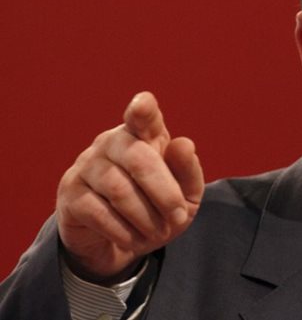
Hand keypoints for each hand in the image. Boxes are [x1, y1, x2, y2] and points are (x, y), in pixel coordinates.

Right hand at [56, 91, 203, 283]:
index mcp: (144, 134)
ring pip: (119, 189)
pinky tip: (134, 239)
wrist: (122, 240)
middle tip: (178, 217)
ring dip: (146, 217)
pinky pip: (98, 212)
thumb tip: (184, 144)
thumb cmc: (158, 207)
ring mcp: (87, 165)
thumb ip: (188, 171)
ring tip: (158, 232)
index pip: (142, 116)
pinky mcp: (70, 192)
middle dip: (165, 193)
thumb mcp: (185, 195)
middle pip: (138, 158)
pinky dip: (124, 231)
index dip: (143, 110)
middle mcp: (112, 142)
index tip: (144, 104)